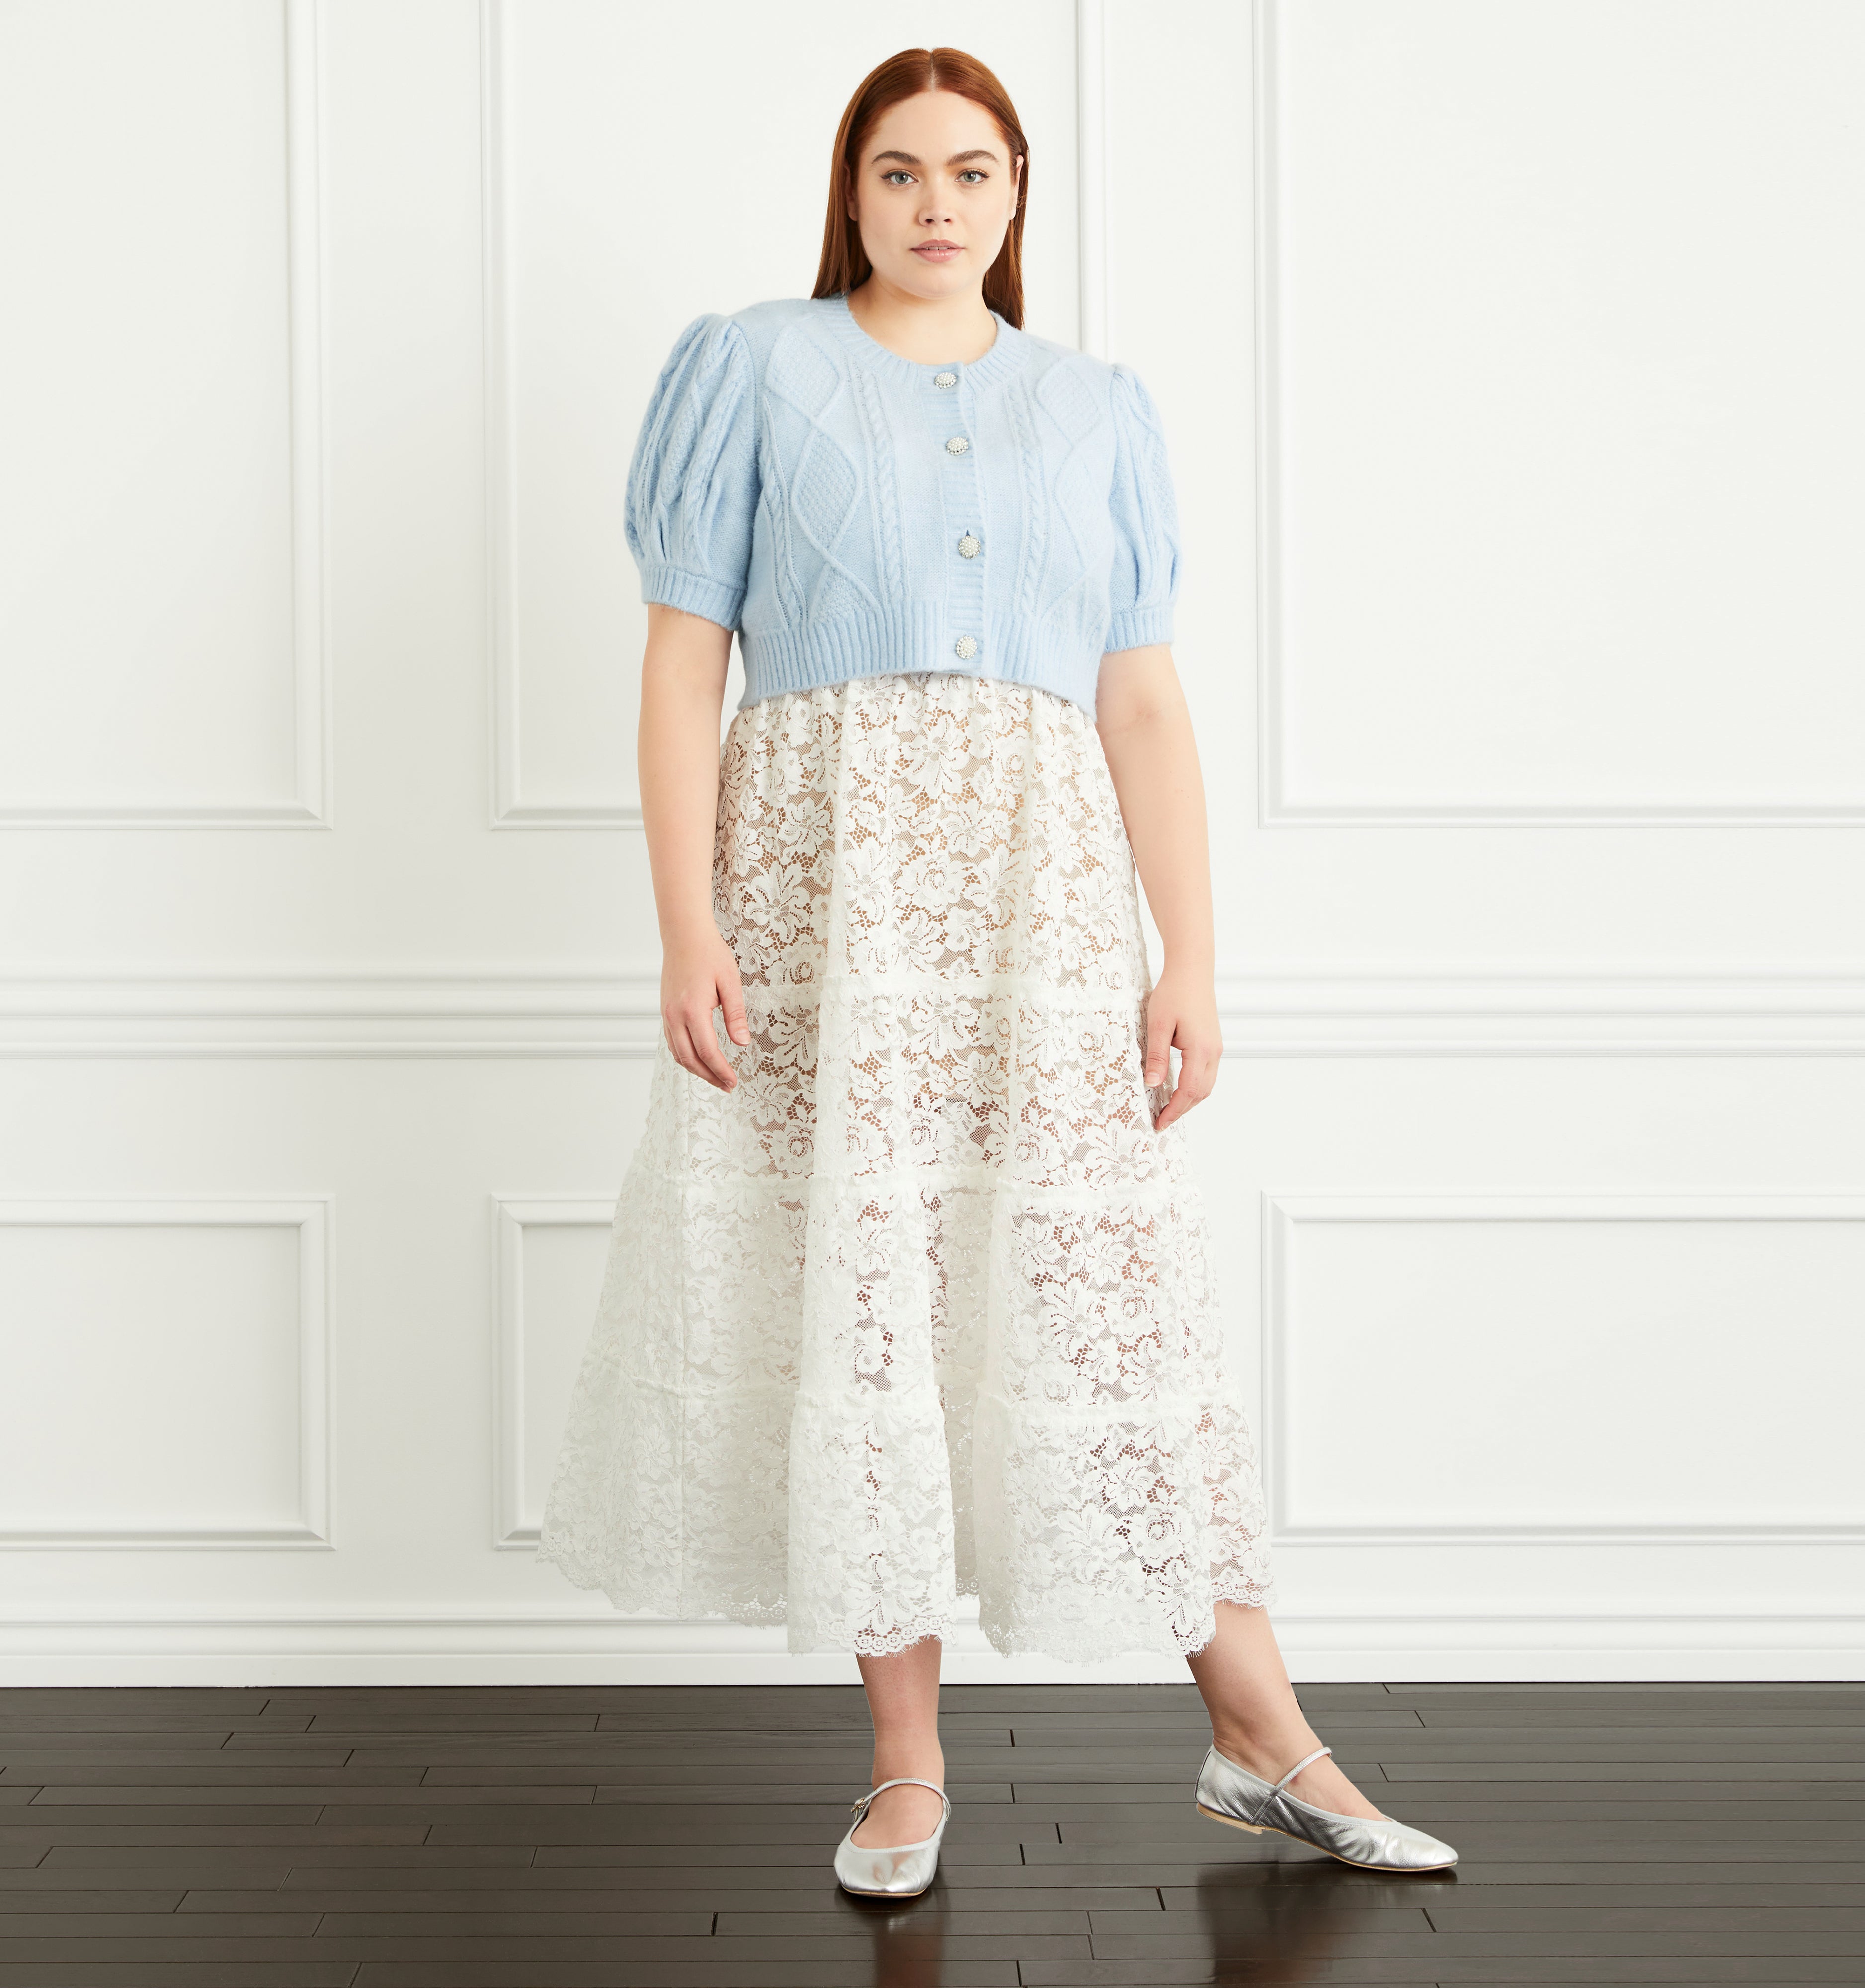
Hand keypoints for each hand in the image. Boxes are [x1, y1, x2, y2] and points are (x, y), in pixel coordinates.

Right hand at [660, 927, 751, 1091]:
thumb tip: (742, 1043)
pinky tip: (699, 1060)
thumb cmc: (710, 955)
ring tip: (716, 1078)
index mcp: (692, 1010)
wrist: (684, 936)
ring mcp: (667, 1015)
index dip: (721, 1070)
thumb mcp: (730, 982)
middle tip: (728, 1086)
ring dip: (697, 1070)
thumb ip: (735, 1015)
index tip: (733, 1081)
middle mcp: (675, 1016)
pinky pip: (673, 1043)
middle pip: (690, 1059)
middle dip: (709, 1076)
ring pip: (678, 1054)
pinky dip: (686, 1057)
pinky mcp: (665, 1012)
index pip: (707, 1051)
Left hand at [1143, 963, 1221, 1130]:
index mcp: (1200, 1051)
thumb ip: (1157, 1057)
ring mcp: (1215, 1047)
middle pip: (1201, 1093)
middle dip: (1182, 1109)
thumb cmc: (1174, 993)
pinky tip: (1180, 1087)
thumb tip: (1153, 1085)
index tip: (1160, 1123)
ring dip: (1190, 1099)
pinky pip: (1207, 1073)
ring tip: (1169, 1108)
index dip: (1174, 1111)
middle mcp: (1213, 1052)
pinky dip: (1195, 1086)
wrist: (1192, 970)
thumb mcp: (1158, 1025)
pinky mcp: (1213, 1042)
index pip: (1188, 1092)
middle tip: (1162, 1120)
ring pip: (1206, 1085)